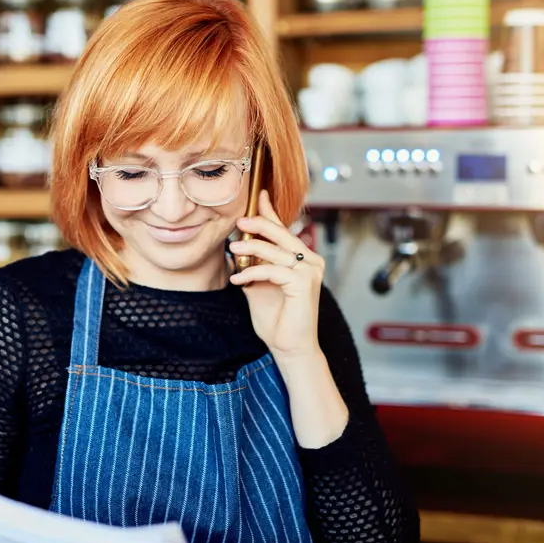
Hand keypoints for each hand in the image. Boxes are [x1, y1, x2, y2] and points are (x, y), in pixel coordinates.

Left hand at [229, 190, 324, 360]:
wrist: (289, 347)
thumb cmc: (277, 320)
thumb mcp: (259, 287)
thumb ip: (253, 267)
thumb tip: (236, 249)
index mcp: (301, 259)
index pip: (284, 230)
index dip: (270, 212)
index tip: (259, 195)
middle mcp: (310, 261)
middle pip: (281, 233)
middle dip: (259, 223)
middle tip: (239, 221)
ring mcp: (310, 271)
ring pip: (275, 250)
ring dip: (251, 248)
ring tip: (233, 250)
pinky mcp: (304, 283)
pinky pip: (272, 270)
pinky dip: (252, 273)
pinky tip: (238, 280)